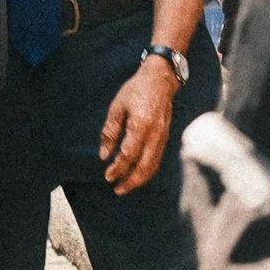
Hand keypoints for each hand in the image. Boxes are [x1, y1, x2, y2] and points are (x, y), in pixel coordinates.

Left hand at [98, 57, 178, 194]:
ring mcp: (163, 137)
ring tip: (126, 187)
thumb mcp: (117, 107)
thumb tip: (104, 156)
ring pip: (153, 166)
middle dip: (130, 181)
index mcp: (141, 125)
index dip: (118, 168)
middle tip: (117, 190)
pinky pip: (157, 160)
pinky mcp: (166, 137)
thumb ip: (110, 132)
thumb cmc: (136, 90)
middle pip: (144, 166)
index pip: (128, 154)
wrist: (161, 79)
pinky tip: (137, 175)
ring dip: (139, 180)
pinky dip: (147, 171)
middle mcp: (155, 134)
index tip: (107, 176)